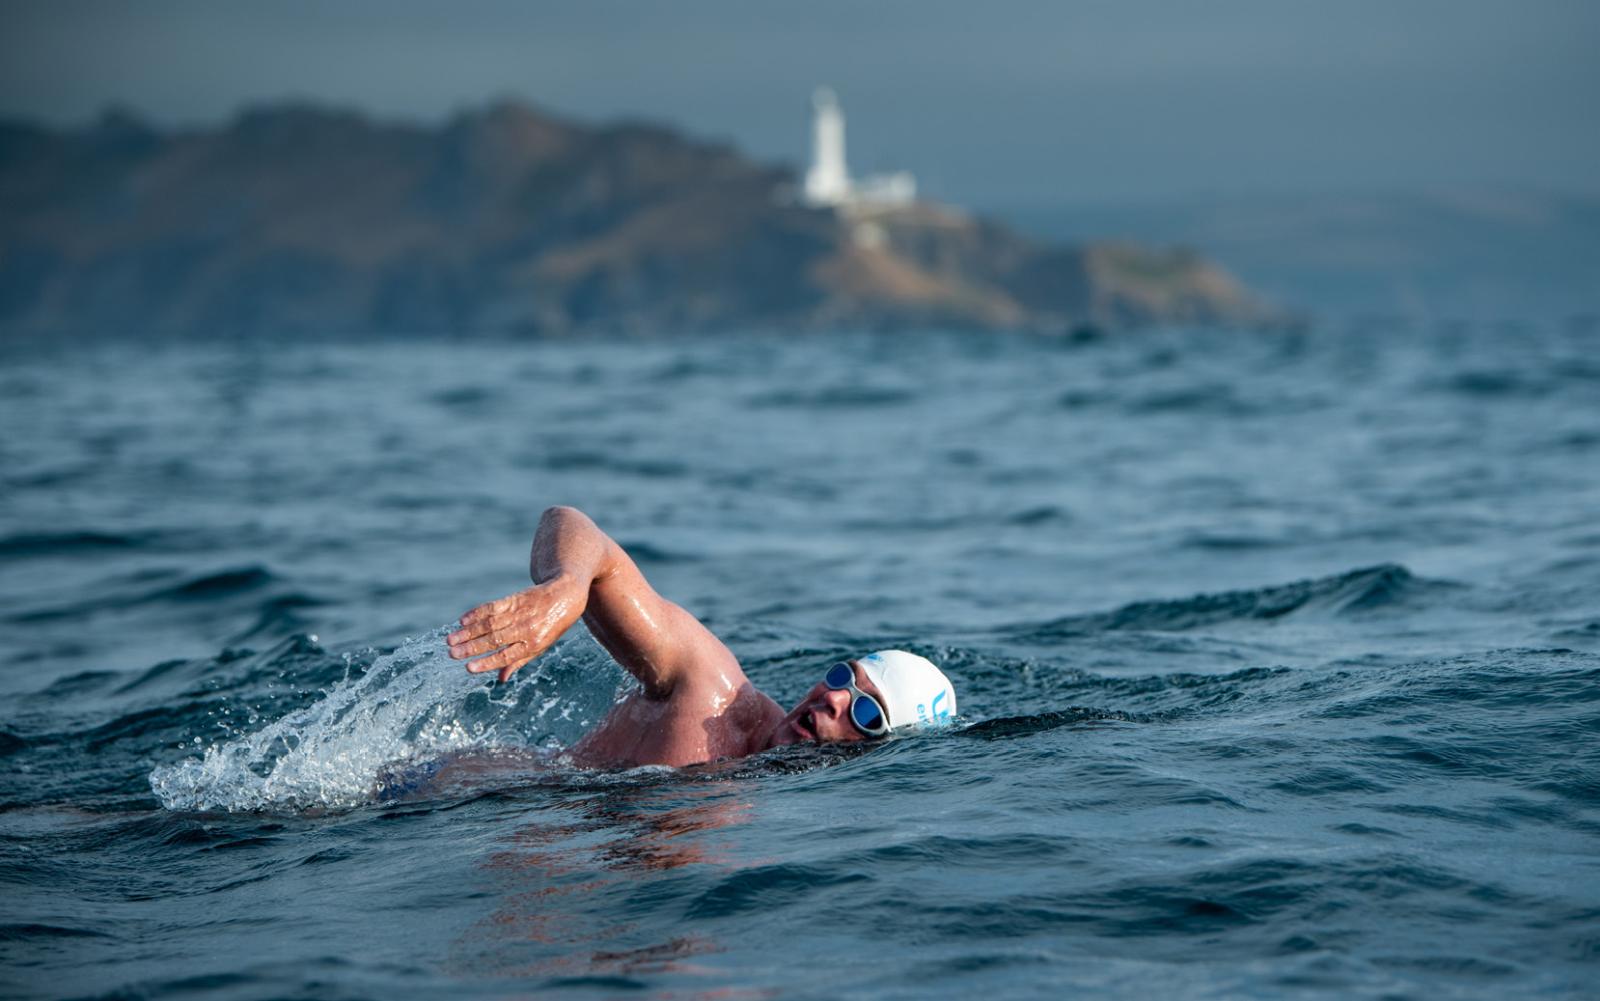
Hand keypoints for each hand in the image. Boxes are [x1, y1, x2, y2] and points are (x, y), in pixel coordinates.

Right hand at [446, 578, 583, 681]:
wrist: (565, 595)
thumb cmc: (552, 626)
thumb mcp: (542, 646)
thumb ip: (519, 661)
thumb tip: (500, 679)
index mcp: (533, 643)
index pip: (507, 656)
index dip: (487, 663)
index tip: (469, 668)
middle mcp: (526, 628)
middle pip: (495, 639)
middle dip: (471, 647)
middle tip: (452, 654)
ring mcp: (519, 612)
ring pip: (490, 623)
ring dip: (468, 632)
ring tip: (451, 640)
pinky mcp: (514, 599)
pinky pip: (493, 606)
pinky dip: (477, 612)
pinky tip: (463, 620)